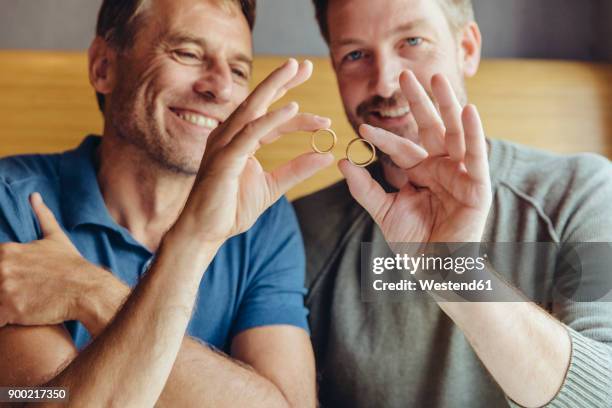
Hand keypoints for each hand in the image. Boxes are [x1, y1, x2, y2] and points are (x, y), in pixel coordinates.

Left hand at [0, 193, 126, 330]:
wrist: (87, 290)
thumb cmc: (72, 265)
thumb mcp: (55, 238)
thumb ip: (42, 216)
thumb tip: (34, 196)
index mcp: (7, 251)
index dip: (2, 274)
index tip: (13, 278)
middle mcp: (2, 268)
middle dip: (2, 288)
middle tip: (18, 291)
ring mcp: (5, 289)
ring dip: (3, 303)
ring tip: (17, 305)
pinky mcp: (10, 310)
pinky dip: (4, 320)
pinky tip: (15, 318)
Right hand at [175, 59, 333, 243]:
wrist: (206, 231)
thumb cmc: (231, 208)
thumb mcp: (272, 186)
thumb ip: (297, 169)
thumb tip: (326, 156)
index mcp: (240, 141)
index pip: (270, 117)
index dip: (294, 107)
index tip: (319, 107)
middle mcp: (230, 136)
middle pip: (259, 102)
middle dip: (281, 80)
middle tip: (304, 64)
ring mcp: (224, 144)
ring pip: (252, 109)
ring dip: (275, 87)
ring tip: (296, 70)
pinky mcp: (225, 157)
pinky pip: (251, 133)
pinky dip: (271, 119)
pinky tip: (292, 108)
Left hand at [339, 71, 491, 242]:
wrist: (436, 269)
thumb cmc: (414, 243)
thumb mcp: (384, 212)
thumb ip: (364, 188)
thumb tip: (341, 160)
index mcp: (420, 172)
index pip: (401, 148)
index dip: (383, 138)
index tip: (362, 127)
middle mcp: (441, 167)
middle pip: (430, 128)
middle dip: (419, 102)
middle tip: (405, 75)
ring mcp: (460, 173)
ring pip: (454, 133)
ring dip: (447, 105)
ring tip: (437, 78)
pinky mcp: (477, 185)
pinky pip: (476, 155)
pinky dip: (473, 134)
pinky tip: (469, 110)